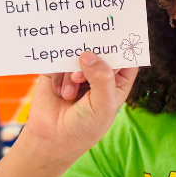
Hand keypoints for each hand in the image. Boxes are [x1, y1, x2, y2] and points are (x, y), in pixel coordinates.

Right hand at [22, 51, 137, 166]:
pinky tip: (59, 92)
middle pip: (101, 51)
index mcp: (116, 84)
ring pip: (78, 55)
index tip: (115, 37)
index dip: (123, 48)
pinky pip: (59, 61)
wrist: (50, 139)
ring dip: (73, 72)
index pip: (125, 59)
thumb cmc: (84, 128)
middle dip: (94, 55)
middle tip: (84, 62)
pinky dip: (59, 75)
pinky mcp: (57, 72)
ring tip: (70, 93)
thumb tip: (88, 55)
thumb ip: (102, 79)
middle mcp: (97, 75)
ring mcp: (76, 72)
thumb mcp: (103, 107)